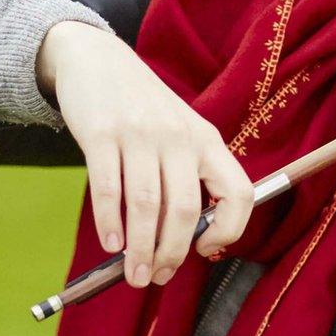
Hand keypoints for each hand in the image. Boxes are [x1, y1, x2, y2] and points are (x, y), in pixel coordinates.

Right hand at [36, 21, 253, 287]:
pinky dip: (109, 222)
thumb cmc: (142, 109)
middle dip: (171, 254)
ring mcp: (140, 135)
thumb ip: (187, 177)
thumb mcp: (179, 133)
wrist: (97, 58)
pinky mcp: (102, 133)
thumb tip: (183, 241)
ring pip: (146, 205)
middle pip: (185, 210)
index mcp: (207, 141)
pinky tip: (111, 243)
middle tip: (156, 277)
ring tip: (133, 274)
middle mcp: (179, 137)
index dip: (229, 230)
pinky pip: (108, 187)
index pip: (239, 193)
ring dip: (139, 248)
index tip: (205, 250)